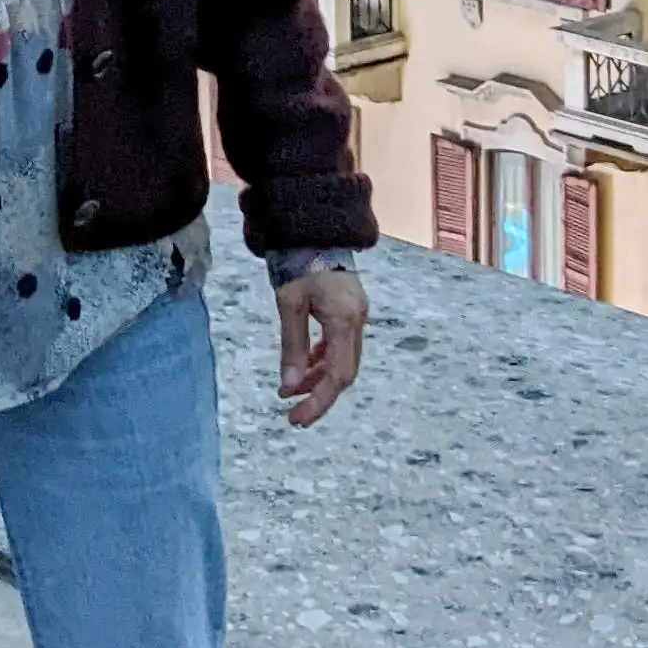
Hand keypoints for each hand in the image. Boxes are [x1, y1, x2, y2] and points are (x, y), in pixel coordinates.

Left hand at [274, 267, 366, 427]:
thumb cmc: (299, 260)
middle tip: (293, 415)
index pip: (338, 374)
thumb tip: (289, 386)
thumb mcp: (289, 303)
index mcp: (346, 320)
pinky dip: (322, 360)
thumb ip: (292, 345)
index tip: (297, 418)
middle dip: (319, 396)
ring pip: (342, 360)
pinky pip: (340, 345)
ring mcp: (357, 316)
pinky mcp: (350, 311)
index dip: (319, 401)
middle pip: (344, 372)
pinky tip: (304, 367)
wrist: (314, 229)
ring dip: (318, 379)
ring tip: (289, 392)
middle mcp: (358, 321)